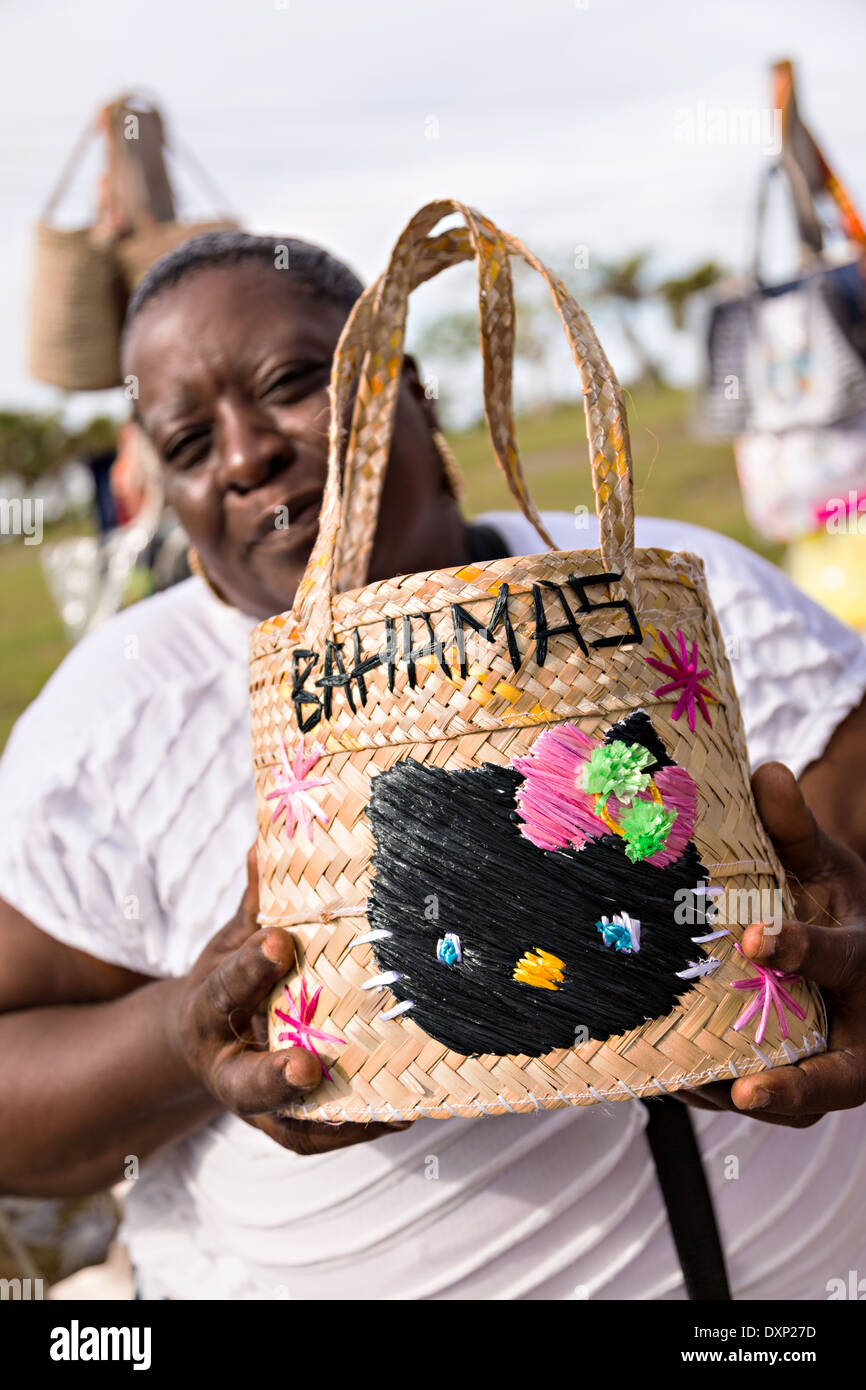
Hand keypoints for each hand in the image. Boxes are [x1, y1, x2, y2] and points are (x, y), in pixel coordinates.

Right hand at [170, 846, 411, 1153]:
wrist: (204, 1036)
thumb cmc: (228, 976)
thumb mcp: (233, 938)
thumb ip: (254, 903)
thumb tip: (264, 844)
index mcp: (206, 1012)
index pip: (222, 990)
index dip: (249, 969)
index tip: (278, 942)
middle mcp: (224, 1066)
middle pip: (244, 1083)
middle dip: (275, 1078)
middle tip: (307, 1067)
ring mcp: (254, 1103)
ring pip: (286, 1125)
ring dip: (333, 1119)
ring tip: (386, 1109)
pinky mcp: (284, 1124)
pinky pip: (317, 1136)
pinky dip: (357, 1128)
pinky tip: (401, 1116)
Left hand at [681, 762, 865, 1126]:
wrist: (853, 949)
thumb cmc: (832, 902)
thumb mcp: (823, 864)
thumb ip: (795, 828)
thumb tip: (767, 772)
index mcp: (864, 957)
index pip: (839, 958)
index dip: (801, 949)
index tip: (757, 939)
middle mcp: (861, 1027)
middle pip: (841, 1076)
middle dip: (796, 1087)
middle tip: (746, 1092)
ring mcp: (834, 1065)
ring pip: (798, 1101)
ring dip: (740, 1098)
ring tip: (679, 1086)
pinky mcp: (802, 1086)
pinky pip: (763, 1099)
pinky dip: (718, 1094)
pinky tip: (667, 1081)